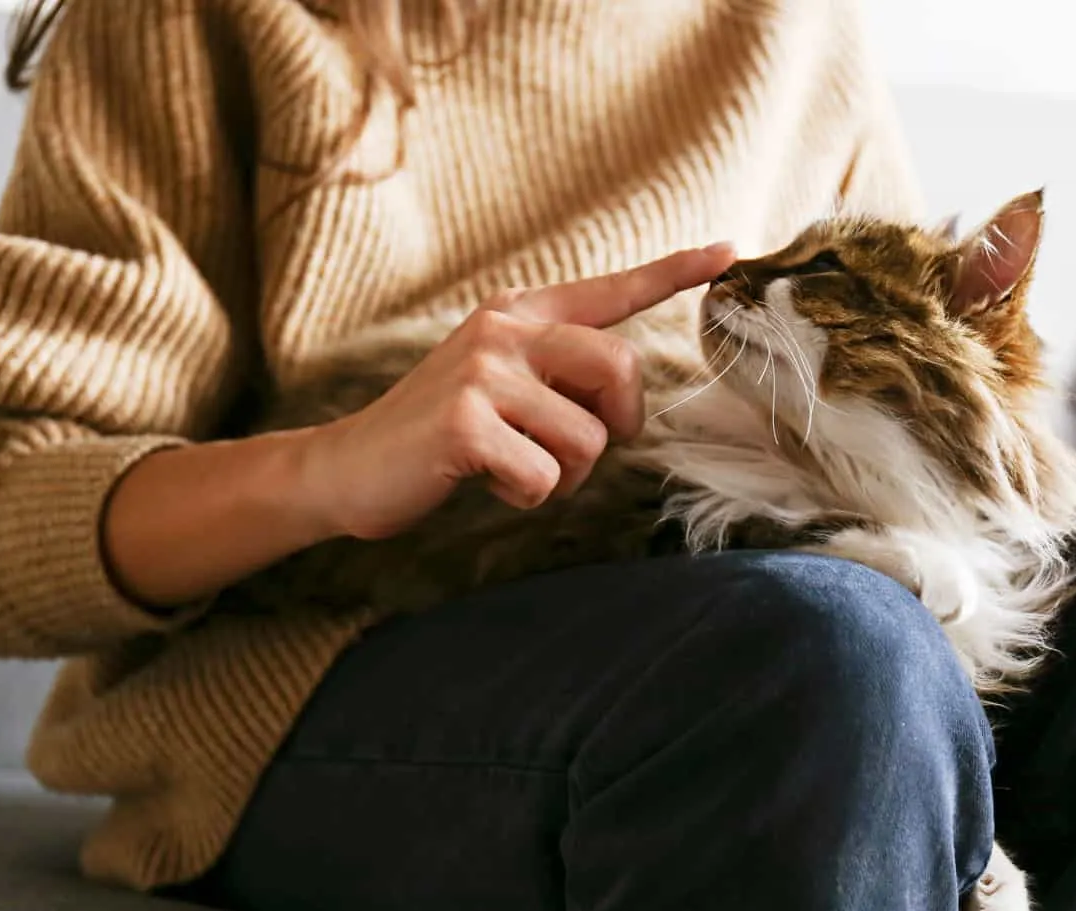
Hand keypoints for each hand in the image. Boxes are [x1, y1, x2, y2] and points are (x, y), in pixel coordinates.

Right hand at [291, 243, 736, 541]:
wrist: (347, 467)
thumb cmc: (438, 435)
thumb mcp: (496, 383)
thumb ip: (554, 373)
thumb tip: (623, 399)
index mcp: (518, 314)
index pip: (609, 289)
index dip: (672, 271)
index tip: (728, 251)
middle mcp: (503, 329)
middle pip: (620, 366)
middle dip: (617, 423)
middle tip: (576, 450)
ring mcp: (482, 372)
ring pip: (587, 437)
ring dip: (563, 474)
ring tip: (514, 468)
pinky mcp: (464, 422)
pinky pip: (544, 474)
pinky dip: (526, 495)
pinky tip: (488, 482)